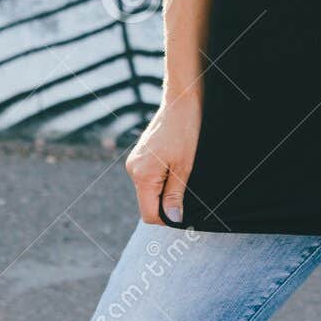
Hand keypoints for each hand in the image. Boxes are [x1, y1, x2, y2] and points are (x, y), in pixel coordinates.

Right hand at [125, 94, 200, 224]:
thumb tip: (173, 220)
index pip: (148, 214)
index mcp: (142, 175)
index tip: (183, 215)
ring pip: (148, 191)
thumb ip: (175, 195)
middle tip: (187, 194)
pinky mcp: (140, 156)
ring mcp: (135, 162)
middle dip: (166, 205)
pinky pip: (148, 178)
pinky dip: (161, 180)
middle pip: (147, 203)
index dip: (166, 219)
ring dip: (164, 191)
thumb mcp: (183, 167)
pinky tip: (175, 168)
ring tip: (182, 176)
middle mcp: (133, 169)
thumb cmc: (184, 130)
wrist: (180, 101)